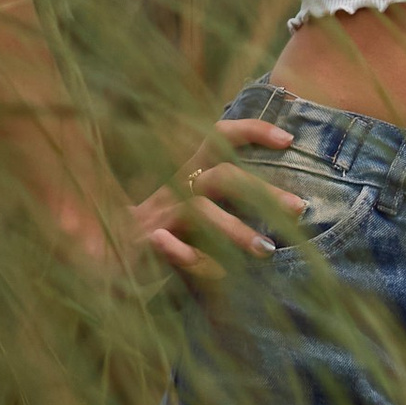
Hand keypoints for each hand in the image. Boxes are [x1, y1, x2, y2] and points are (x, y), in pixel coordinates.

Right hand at [118, 113, 305, 280]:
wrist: (106, 252)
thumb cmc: (166, 232)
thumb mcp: (201, 211)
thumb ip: (231, 201)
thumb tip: (285, 202)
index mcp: (189, 172)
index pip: (218, 138)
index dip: (252, 131)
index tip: (288, 140)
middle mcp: (176, 187)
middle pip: (223, 177)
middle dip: (263, 191)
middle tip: (298, 208)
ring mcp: (161, 215)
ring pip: (201, 211)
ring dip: (236, 230)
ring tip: (267, 250)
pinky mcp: (147, 244)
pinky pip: (175, 250)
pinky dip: (198, 262)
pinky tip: (221, 273)